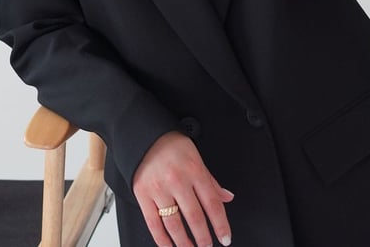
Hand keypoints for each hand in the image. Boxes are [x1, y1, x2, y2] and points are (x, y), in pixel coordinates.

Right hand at [132, 131, 233, 246]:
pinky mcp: (142, 194)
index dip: (221, 224)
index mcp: (193, 169)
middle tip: (207, 246)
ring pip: (174, 224)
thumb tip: (227, 197)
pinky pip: (153, 223)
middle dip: (203, 238)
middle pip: (194, 217)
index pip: (212, 203)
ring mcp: (159, 188)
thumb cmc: (172, 144)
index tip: (225, 238)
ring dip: (184, 243)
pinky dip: (162, 240)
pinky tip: (169, 246)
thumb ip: (211, 181)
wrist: (144, 133)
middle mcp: (177, 180)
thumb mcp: (196, 157)